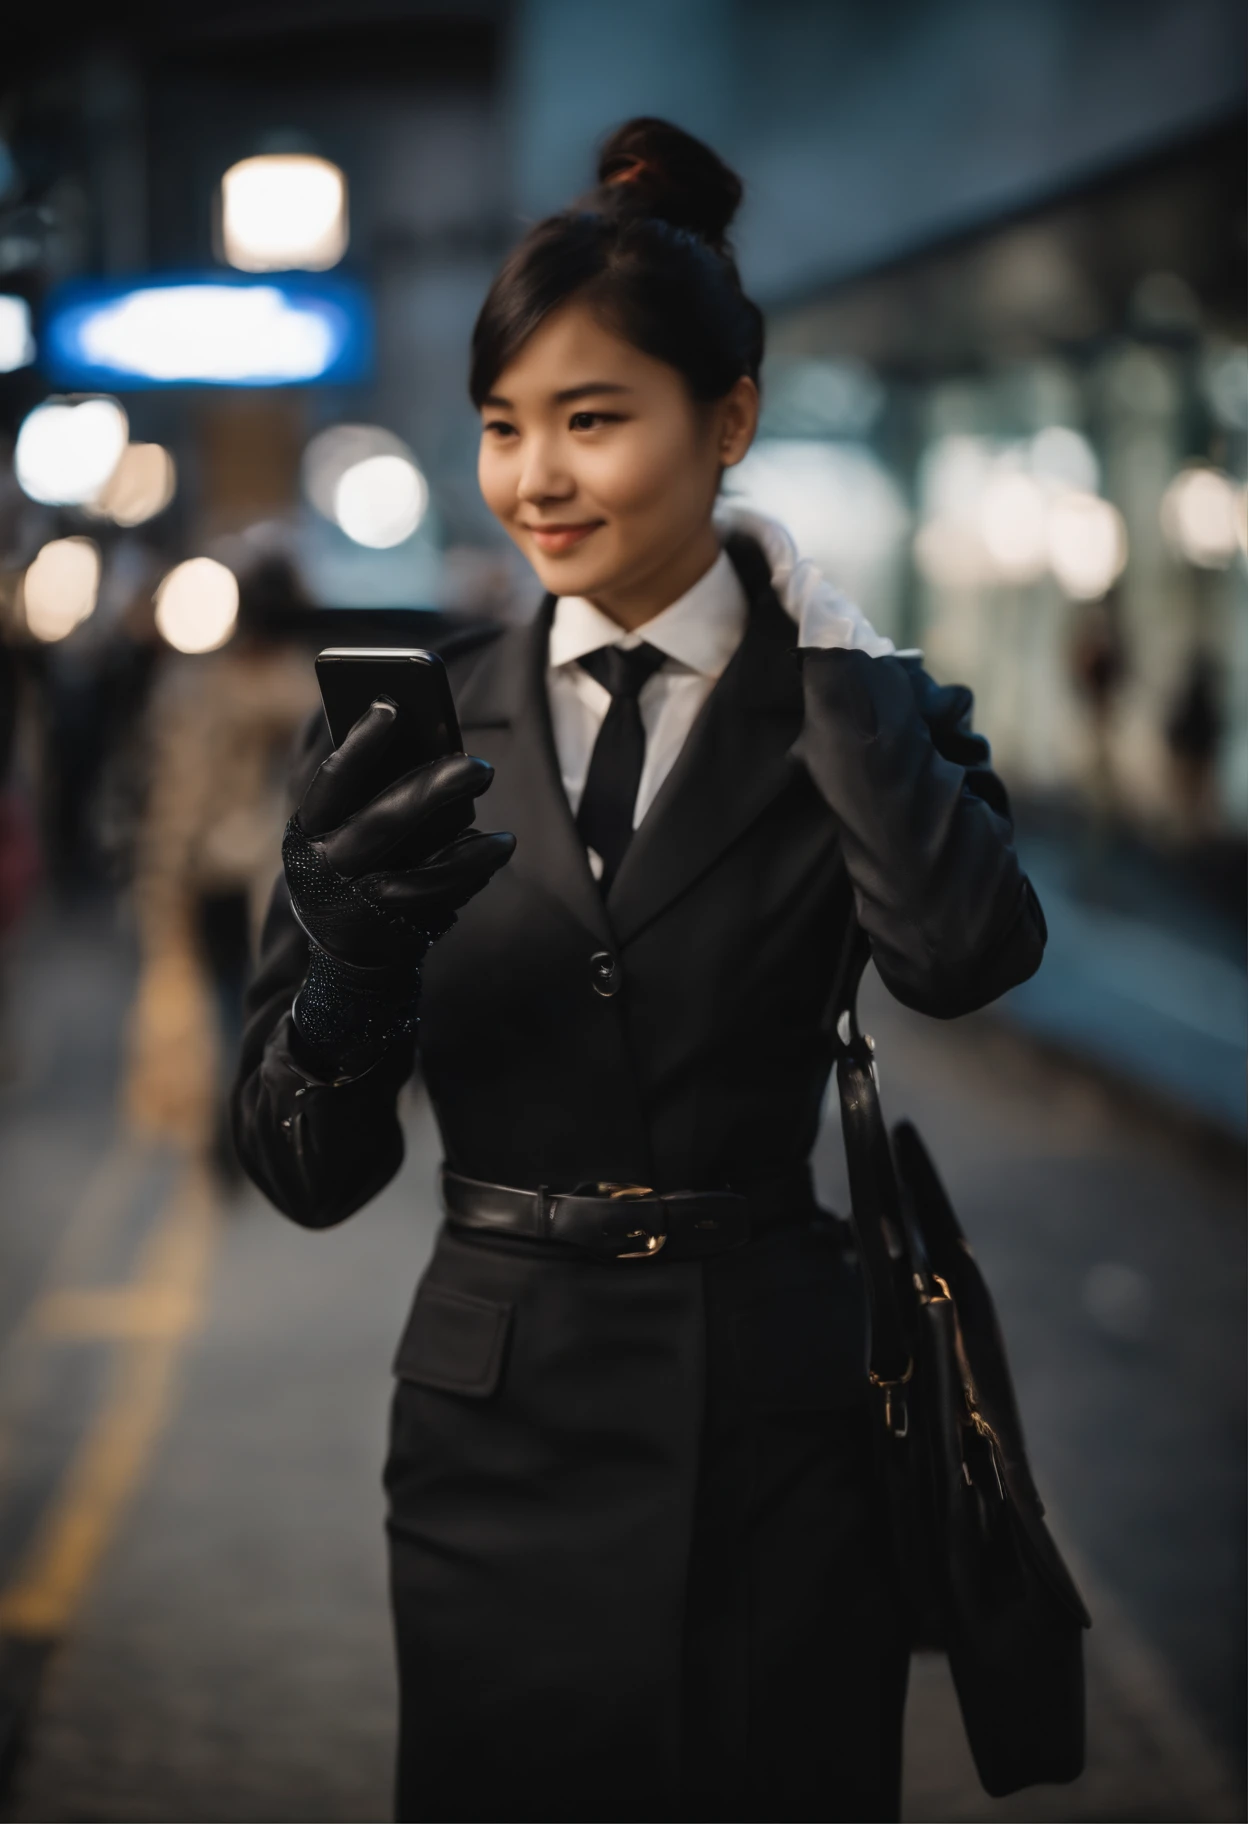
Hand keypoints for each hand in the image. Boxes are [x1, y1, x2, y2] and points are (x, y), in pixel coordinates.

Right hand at [283, 697, 513, 1079]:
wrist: (345, 957)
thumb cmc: (354, 867)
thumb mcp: (345, 829)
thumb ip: (373, 793)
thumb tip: (431, 748)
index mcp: (307, 828)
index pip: (332, 780)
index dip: (360, 743)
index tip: (393, 705)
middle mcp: (324, 867)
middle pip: (382, 821)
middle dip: (432, 788)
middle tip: (479, 766)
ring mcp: (356, 903)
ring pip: (418, 870)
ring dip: (466, 841)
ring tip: (501, 823)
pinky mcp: (390, 930)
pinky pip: (439, 897)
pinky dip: (472, 869)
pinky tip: (497, 847)